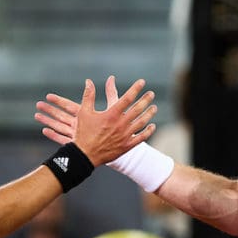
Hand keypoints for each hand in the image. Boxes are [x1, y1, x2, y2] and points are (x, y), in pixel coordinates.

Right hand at [36, 76, 156, 164]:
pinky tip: (152, 126)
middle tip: (151, 94)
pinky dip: (148, 131)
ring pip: (141, 122)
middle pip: (137, 109)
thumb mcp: (83, 112)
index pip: (127, 98)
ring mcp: (125, 135)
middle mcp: (120, 124)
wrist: (85, 155)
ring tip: (154, 108)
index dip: (135, 89)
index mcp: (111, 114)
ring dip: (149, 114)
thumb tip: (88, 82)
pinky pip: (141, 138)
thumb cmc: (83, 133)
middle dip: (146, 100)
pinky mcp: (126, 146)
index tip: (142, 82)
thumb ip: (88, 96)